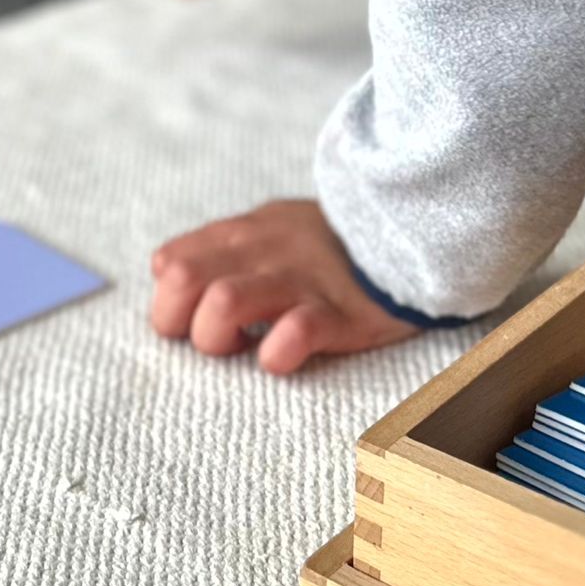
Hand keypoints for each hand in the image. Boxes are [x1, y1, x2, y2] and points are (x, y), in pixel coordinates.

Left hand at [150, 198, 418, 373]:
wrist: (415, 228)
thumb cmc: (335, 243)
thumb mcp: (275, 227)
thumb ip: (227, 249)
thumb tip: (173, 276)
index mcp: (244, 232)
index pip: (169, 263)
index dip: (171, 304)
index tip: (198, 323)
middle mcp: (262, 250)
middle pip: (182, 280)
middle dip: (182, 324)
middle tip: (219, 341)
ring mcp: (299, 279)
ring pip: (223, 304)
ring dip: (220, 339)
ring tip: (248, 348)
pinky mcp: (340, 312)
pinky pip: (292, 334)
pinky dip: (276, 355)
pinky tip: (284, 358)